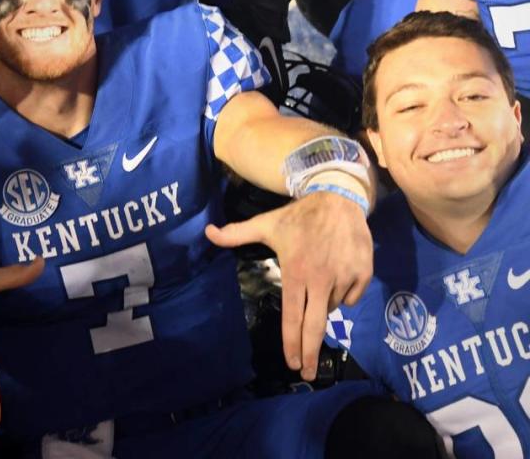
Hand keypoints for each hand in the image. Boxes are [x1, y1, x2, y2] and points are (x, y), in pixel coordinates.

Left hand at [205, 192, 371, 380]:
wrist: (339, 198)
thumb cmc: (299, 216)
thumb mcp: (266, 224)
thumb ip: (236, 233)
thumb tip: (207, 232)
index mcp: (296, 273)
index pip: (292, 316)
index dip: (291, 343)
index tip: (291, 363)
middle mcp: (321, 280)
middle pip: (315, 326)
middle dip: (310, 353)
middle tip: (306, 372)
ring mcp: (345, 278)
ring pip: (333, 308)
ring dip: (324, 305)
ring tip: (319, 279)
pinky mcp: (364, 274)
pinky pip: (352, 297)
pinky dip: (344, 294)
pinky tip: (337, 274)